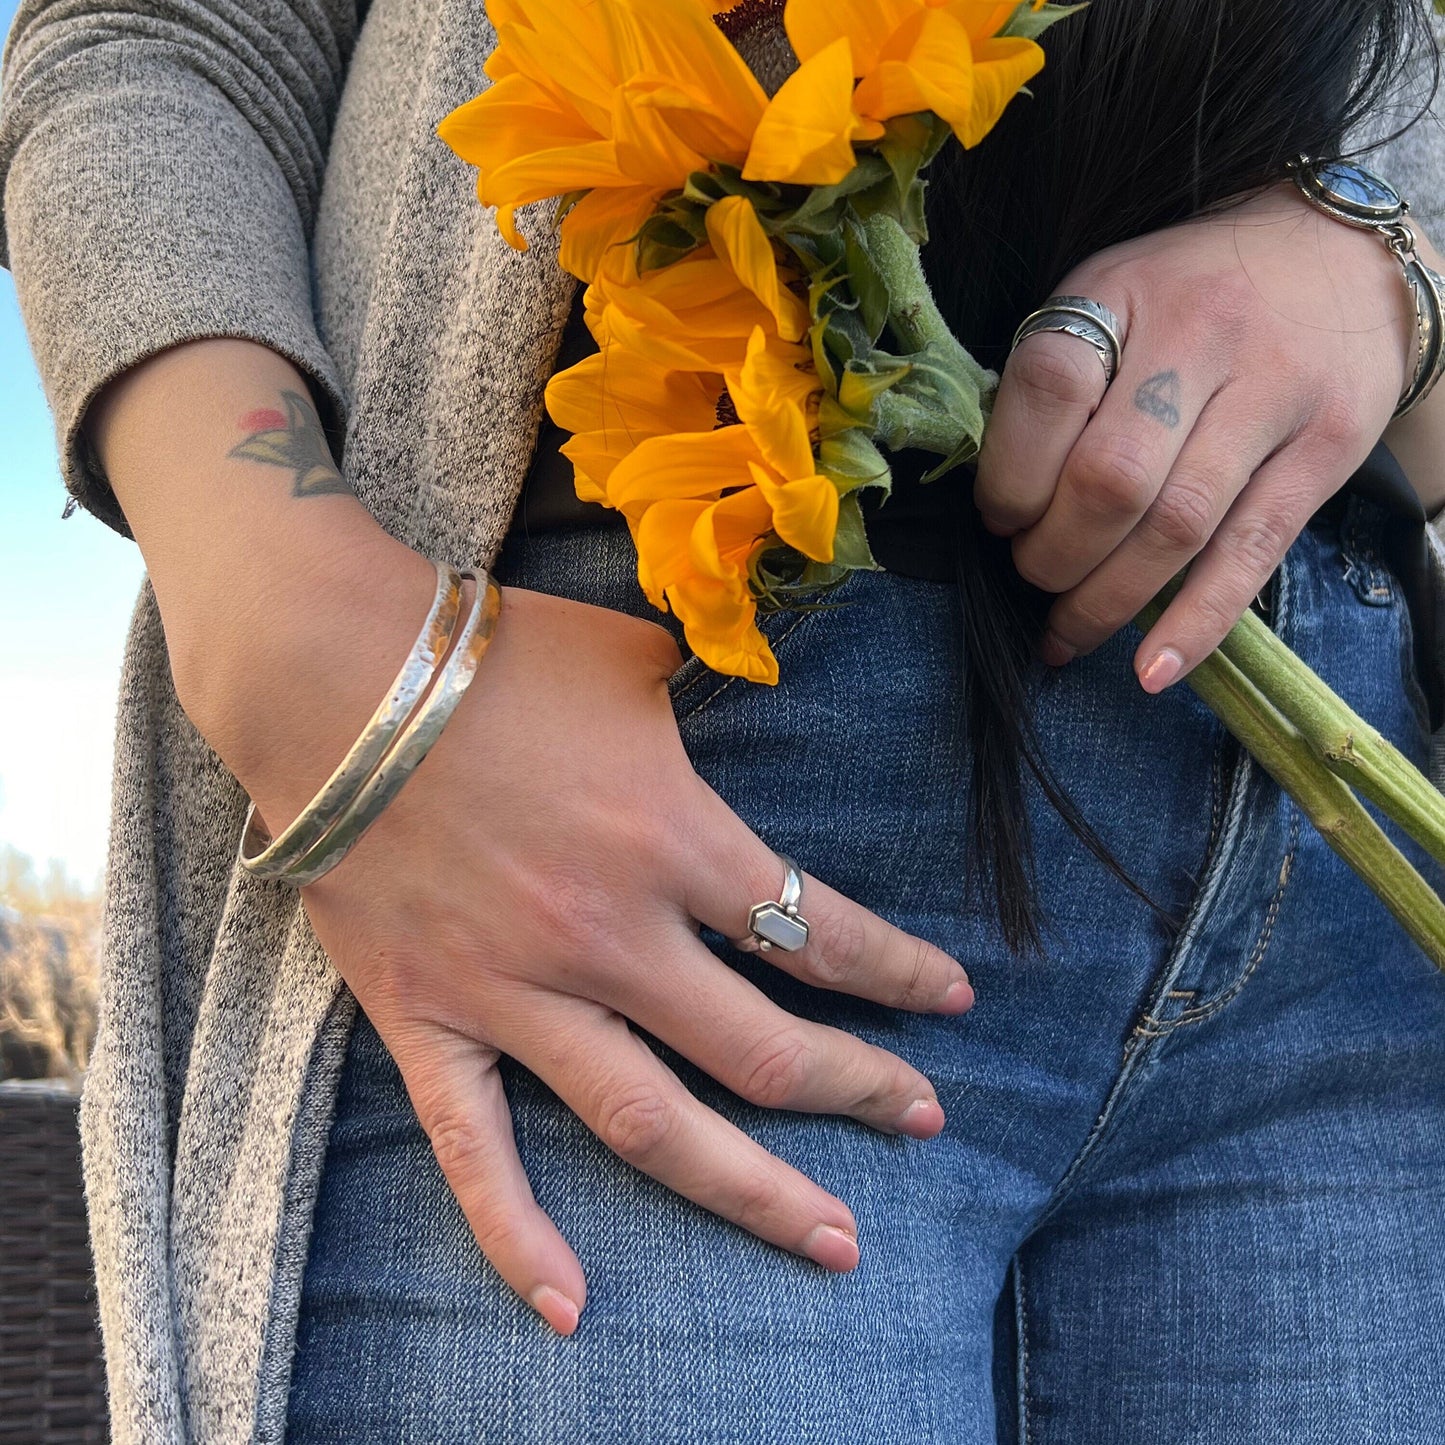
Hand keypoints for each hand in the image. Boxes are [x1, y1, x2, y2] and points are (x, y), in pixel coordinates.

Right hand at [242, 561, 972, 1335]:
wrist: (334, 675)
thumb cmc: (497, 657)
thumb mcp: (635, 660)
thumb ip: (711, 698)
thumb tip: (762, 695)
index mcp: (673, 841)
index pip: (819, 931)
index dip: (899, 973)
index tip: (949, 998)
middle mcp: (610, 936)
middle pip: (762, 1048)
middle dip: (858, 1089)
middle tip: (923, 1119)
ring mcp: (517, 992)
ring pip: (650, 1121)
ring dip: (750, 1188)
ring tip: (832, 1241)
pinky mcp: (430, 1018)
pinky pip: (475, 1147)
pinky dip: (516, 1231)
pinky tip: (571, 1304)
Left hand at [974, 183, 1419, 690]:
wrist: (1336, 258)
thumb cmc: (1188, 295)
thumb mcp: (1108, 297)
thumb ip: (1054, 380)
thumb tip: (993, 500)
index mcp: (1123, 292)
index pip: (1048, 389)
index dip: (1009, 477)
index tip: (1000, 518)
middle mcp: (1203, 336)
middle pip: (1111, 479)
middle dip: (1053, 554)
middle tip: (1033, 572)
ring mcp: (1273, 395)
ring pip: (1176, 528)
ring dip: (1107, 601)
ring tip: (1068, 631)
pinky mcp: (1325, 452)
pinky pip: (1251, 555)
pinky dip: (1195, 625)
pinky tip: (1152, 671)